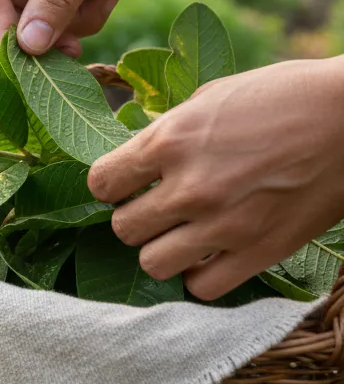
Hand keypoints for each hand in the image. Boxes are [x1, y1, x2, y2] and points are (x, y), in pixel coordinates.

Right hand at [0, 0, 188, 53]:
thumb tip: (28, 47)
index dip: (3, 30)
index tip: (27, 65)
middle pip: (7, 7)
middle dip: (40, 32)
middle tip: (75, 50)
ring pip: (33, 16)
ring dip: (67, 25)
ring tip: (102, 9)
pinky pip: (55, 10)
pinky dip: (79, 16)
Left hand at [87, 58, 343, 299]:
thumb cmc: (282, 96)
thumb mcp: (210, 98)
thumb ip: (167, 132)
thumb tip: (135, 158)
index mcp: (170, 140)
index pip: (101, 183)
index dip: (110, 185)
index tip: (126, 183)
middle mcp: (189, 186)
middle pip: (123, 228)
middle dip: (135, 218)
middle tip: (158, 209)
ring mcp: (224, 224)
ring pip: (152, 264)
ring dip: (162, 249)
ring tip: (181, 234)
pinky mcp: (260, 252)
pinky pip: (201, 288)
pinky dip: (199, 275)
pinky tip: (210, 254)